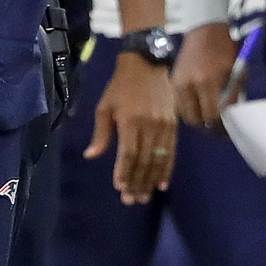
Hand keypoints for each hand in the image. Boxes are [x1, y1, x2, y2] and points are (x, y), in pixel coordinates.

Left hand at [84, 53, 177, 204]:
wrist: (147, 65)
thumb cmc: (120, 87)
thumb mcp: (105, 106)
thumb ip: (101, 133)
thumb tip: (91, 156)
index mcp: (130, 120)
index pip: (128, 153)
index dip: (124, 171)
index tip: (120, 187)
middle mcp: (149, 125)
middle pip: (144, 160)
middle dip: (137, 182)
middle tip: (131, 200)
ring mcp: (164, 126)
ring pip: (158, 160)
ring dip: (150, 181)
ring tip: (144, 196)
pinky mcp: (174, 126)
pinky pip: (171, 153)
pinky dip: (167, 170)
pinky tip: (162, 184)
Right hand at [172, 23, 238, 128]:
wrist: (204, 31)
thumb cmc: (224, 51)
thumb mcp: (236, 72)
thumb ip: (233, 96)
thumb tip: (230, 118)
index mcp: (211, 80)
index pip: (213, 114)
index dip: (221, 126)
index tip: (227, 129)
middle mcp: (192, 83)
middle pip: (198, 119)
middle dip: (209, 126)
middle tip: (218, 126)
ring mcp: (179, 83)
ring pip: (187, 115)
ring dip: (198, 119)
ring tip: (207, 116)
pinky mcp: (172, 82)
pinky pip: (180, 105)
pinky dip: (189, 109)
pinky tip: (198, 105)